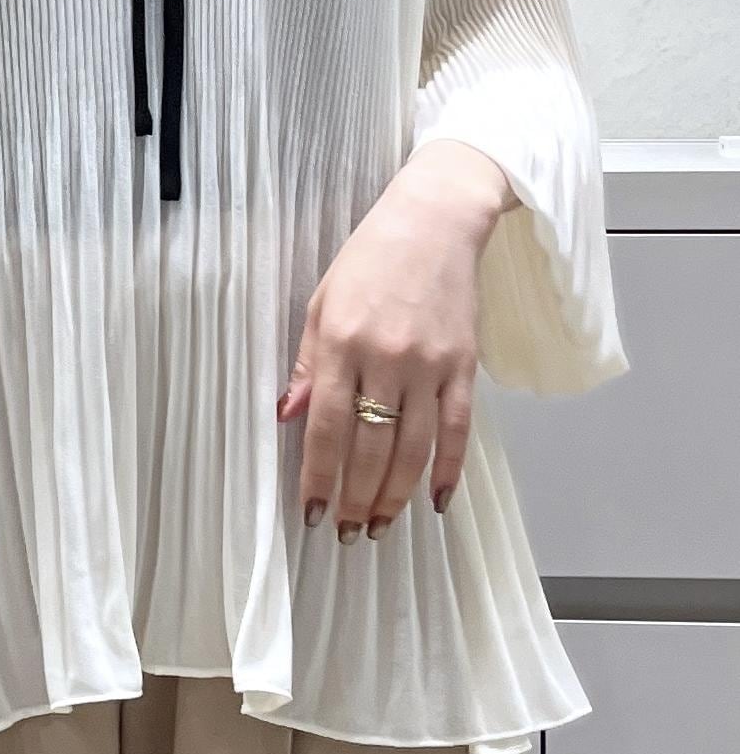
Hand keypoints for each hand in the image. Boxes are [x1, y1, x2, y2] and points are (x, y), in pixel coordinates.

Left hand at [278, 141, 509, 540]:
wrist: (435, 221)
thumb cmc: (370, 258)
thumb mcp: (323, 301)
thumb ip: (309, 363)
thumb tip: (288, 416)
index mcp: (342, 342)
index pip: (327, 426)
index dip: (319, 477)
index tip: (313, 514)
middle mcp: (385, 358)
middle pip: (370, 447)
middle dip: (356, 497)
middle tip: (348, 532)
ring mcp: (429, 365)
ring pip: (413, 449)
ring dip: (395, 495)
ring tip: (380, 526)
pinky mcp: (465, 366)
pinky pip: (458, 430)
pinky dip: (450, 470)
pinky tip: (438, 502)